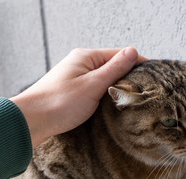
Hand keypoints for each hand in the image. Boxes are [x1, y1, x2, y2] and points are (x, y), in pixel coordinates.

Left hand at [10, 47, 145, 146]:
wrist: (31, 120)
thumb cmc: (60, 103)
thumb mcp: (93, 85)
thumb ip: (114, 68)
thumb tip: (133, 51)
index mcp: (86, 57)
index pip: (120, 54)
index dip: (138, 63)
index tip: (153, 75)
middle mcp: (81, 63)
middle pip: (112, 65)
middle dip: (128, 75)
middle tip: (144, 90)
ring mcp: (76, 76)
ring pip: (104, 77)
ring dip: (117, 85)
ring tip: (131, 97)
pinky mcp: (73, 90)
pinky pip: (95, 87)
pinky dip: (105, 92)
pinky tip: (111, 102)